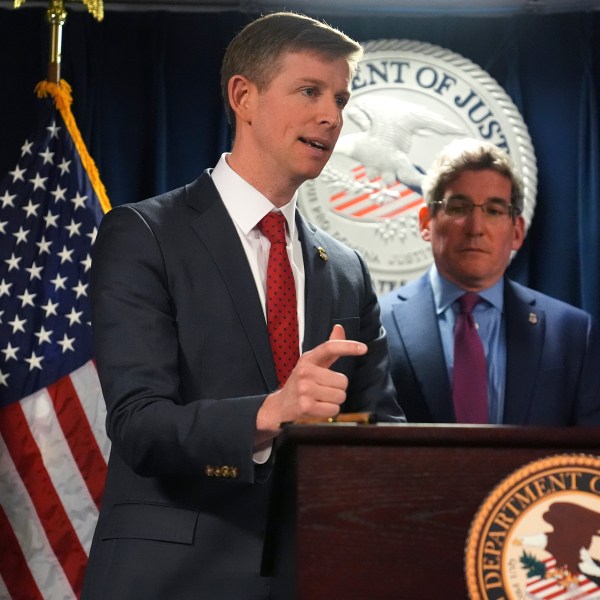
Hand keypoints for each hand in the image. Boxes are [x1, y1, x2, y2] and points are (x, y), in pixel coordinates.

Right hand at [255, 324, 366, 441]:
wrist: (280, 406)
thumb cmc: (301, 383)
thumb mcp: (313, 364)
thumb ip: (330, 349)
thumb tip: (339, 328)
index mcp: (308, 359)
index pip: (329, 348)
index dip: (348, 347)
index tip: (363, 348)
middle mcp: (304, 372)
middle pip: (343, 381)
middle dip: (338, 388)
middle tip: (323, 390)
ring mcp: (304, 389)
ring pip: (340, 396)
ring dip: (334, 401)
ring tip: (320, 399)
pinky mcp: (306, 406)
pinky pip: (334, 409)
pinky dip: (330, 412)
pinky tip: (318, 408)